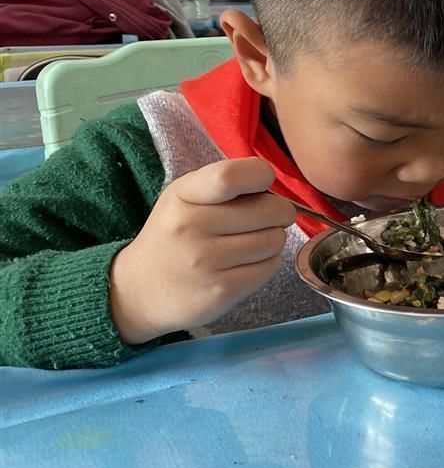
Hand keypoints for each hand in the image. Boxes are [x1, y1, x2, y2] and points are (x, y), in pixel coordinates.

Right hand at [109, 158, 295, 344]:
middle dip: (280, 212)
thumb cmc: (174, 235)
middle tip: (270, 217)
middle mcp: (191, 227)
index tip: (265, 182)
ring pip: (274, 240)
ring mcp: (206, 262)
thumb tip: (275, 187)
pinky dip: (268, 262)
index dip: (261, 175)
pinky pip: (270, 267)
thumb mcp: (185, 197)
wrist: (140, 290)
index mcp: (183, 195)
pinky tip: (248, 262)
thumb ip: (224, 184)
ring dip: (274, 239)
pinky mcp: (221, 291)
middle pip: (269, 210)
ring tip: (254, 242)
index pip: (230, 176)